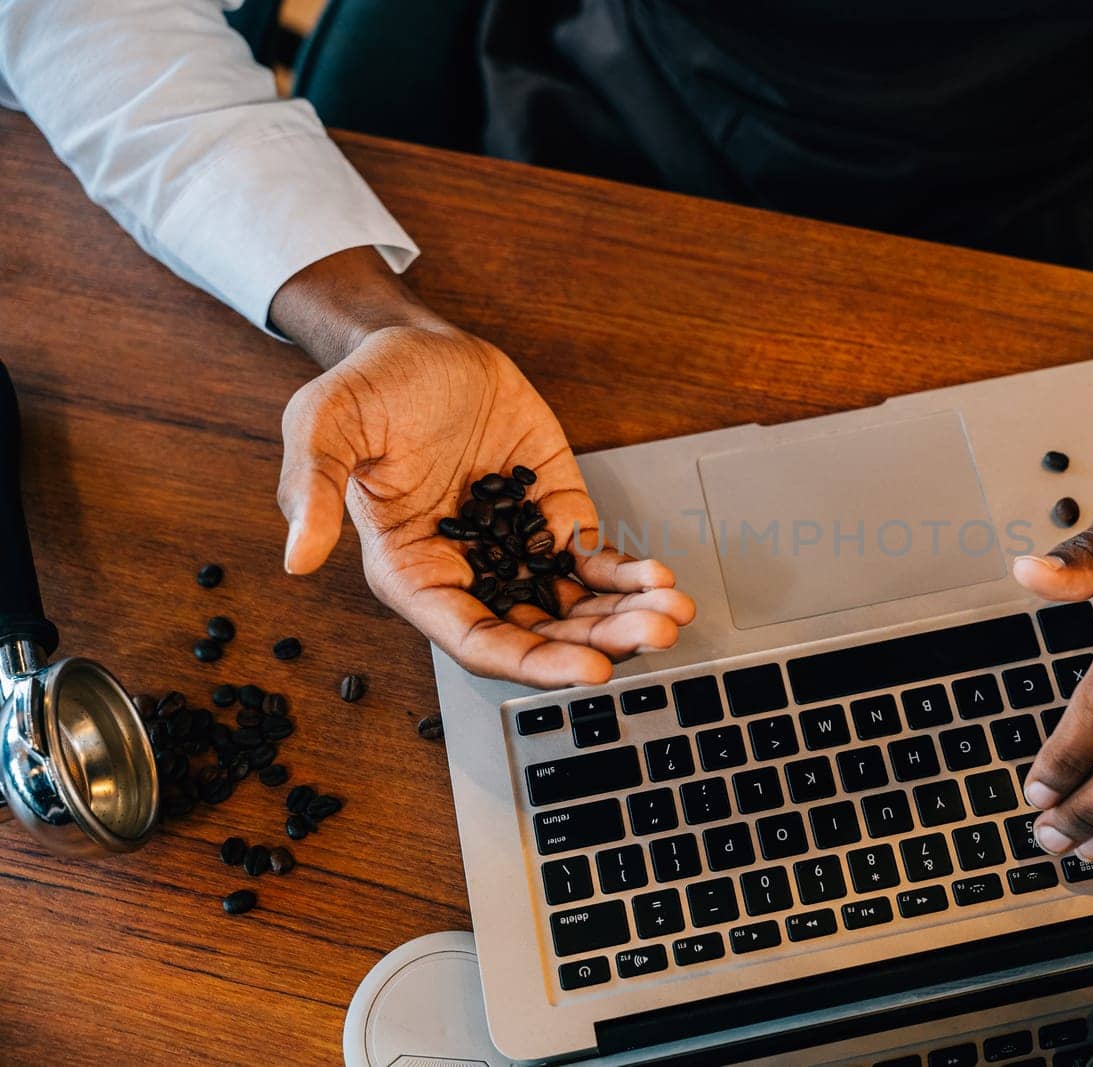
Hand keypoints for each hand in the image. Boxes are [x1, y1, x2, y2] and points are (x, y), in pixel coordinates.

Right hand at [268, 248, 693, 686]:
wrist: (422, 342)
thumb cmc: (369, 387)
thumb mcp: (325, 424)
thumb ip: (313, 489)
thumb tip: (296, 558)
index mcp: (412, 571)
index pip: (473, 640)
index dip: (531, 661)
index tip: (586, 670)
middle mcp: (468, 572)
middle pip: (538, 632)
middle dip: (597, 642)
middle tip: (654, 636)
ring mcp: (515, 546)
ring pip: (573, 606)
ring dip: (623, 618)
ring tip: (671, 615)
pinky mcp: (552, 513)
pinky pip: (591, 560)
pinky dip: (627, 575)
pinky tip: (659, 579)